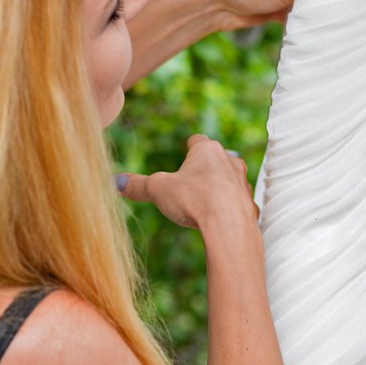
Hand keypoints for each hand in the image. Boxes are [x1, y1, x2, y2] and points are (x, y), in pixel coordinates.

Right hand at [116, 135, 259, 228]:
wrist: (229, 224)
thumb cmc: (194, 199)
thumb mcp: (158, 190)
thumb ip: (137, 185)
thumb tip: (115, 182)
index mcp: (207, 150)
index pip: (198, 141)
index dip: (190, 146)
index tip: (187, 148)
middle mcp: (229, 161)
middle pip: (217, 159)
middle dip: (205, 168)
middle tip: (193, 179)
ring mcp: (242, 182)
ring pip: (230, 180)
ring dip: (220, 187)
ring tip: (206, 200)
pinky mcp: (250, 203)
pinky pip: (238, 203)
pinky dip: (229, 208)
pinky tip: (219, 219)